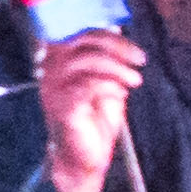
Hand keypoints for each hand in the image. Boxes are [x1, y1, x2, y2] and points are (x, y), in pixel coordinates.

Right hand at [31, 23, 145, 191]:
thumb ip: (108, 61)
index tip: (135, 52)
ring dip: (118, 68)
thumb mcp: (105, 84)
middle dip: (117, 47)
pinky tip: (121, 95)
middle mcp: (50, 69)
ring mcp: (54, 86)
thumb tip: (120, 36)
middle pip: (83, 40)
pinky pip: (88, 85)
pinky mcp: (63, 105)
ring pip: (87, 60)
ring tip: (135, 80)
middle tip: (139, 61)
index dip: (111, 36)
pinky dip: (110, 86)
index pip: (81, 32)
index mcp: (58, 59)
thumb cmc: (94, 122)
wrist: (83, 159)